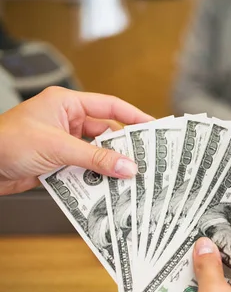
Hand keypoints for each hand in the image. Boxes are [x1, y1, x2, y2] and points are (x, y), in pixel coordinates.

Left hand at [0, 86, 153, 195]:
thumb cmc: (6, 143)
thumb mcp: (57, 148)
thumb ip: (96, 158)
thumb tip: (128, 166)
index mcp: (66, 103)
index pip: (109, 106)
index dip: (134, 116)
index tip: (155, 128)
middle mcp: (67, 120)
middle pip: (106, 132)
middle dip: (125, 147)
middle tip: (147, 160)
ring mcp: (62, 141)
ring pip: (97, 153)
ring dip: (110, 166)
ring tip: (131, 178)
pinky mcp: (58, 161)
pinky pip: (85, 168)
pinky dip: (95, 178)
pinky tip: (108, 188)